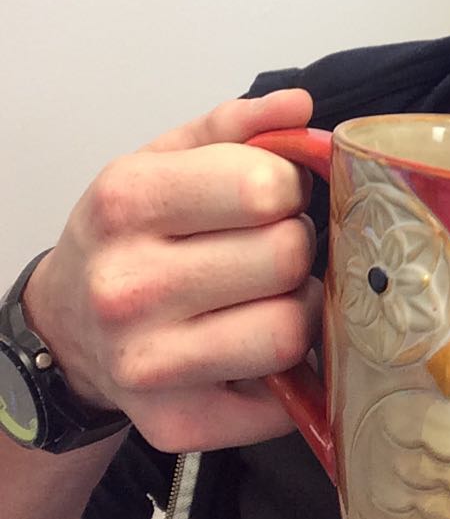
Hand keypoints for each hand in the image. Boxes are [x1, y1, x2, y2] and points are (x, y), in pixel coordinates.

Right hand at [22, 89, 321, 452]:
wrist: (68, 324)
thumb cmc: (129, 234)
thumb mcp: (166, 159)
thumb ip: (238, 124)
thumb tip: (300, 107)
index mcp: (127, 203)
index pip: (264, 187)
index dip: (287, 186)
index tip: (270, 194)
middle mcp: (127, 287)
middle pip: (287, 255)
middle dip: (294, 242)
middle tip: (269, 245)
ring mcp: (148, 364)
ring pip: (291, 329)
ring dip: (299, 305)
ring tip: (267, 292)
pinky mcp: (176, 423)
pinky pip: (283, 396)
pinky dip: (291, 367)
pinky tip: (257, 340)